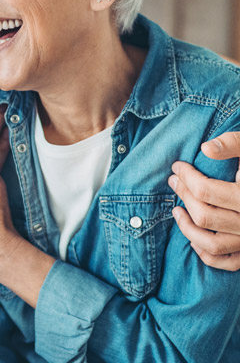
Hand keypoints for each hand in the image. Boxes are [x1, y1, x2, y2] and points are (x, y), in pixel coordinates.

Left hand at [168, 132, 239, 270]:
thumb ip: (233, 144)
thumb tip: (205, 149)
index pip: (205, 191)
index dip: (186, 176)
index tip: (177, 167)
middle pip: (204, 215)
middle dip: (183, 195)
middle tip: (173, 181)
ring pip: (211, 244)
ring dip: (187, 228)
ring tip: (176, 210)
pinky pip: (226, 262)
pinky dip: (206, 253)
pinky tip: (194, 237)